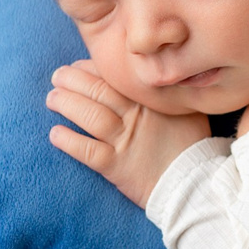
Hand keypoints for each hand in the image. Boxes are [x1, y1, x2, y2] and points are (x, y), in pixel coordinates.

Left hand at [45, 61, 212, 206]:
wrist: (196, 182)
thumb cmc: (193, 144)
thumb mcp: (187, 108)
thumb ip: (169, 91)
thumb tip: (154, 74)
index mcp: (151, 99)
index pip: (115, 75)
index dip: (92, 68)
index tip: (78, 66)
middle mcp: (136, 116)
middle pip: (98, 90)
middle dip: (72, 80)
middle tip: (57, 76)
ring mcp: (126, 141)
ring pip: (90, 115)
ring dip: (66, 104)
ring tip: (52, 98)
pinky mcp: (117, 166)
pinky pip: (87, 150)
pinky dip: (69, 141)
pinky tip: (55, 134)